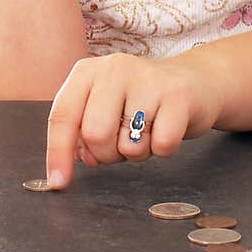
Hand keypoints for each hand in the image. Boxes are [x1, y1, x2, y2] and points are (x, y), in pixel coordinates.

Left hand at [45, 51, 222, 188]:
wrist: (194, 81)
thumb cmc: (141, 100)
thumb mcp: (104, 106)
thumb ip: (83, 131)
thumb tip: (77, 161)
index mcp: (88, 71)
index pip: (62, 115)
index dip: (57, 153)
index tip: (58, 182)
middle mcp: (115, 68)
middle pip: (95, 134)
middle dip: (106, 154)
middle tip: (121, 144)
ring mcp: (148, 79)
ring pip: (129, 144)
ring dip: (137, 152)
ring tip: (146, 131)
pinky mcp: (178, 95)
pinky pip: (162, 145)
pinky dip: (163, 149)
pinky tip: (167, 128)